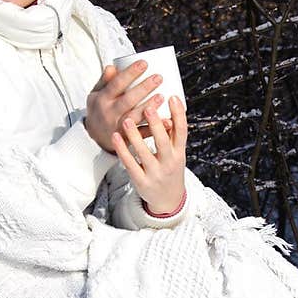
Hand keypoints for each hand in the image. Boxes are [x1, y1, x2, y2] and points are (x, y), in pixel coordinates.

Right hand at [85, 62, 164, 152]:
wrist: (93, 137)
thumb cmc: (99, 110)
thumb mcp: (96, 94)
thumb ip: (105, 81)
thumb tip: (112, 66)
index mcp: (102, 99)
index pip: (116, 84)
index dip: (130, 73)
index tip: (144, 63)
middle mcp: (110, 113)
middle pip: (127, 100)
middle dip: (143, 88)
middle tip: (159, 78)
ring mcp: (118, 127)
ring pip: (135, 117)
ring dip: (149, 108)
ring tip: (162, 97)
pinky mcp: (127, 139)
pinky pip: (142, 134)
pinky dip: (155, 129)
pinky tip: (167, 122)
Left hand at [112, 96, 187, 214]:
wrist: (168, 199)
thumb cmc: (170, 169)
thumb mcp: (176, 153)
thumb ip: (172, 134)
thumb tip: (170, 105)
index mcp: (179, 153)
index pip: (182, 132)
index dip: (178, 115)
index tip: (172, 97)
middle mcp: (169, 163)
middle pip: (163, 142)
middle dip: (155, 125)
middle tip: (148, 107)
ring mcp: (155, 173)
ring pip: (144, 152)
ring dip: (135, 136)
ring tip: (127, 120)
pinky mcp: (141, 181)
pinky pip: (130, 163)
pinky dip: (122, 150)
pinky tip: (115, 137)